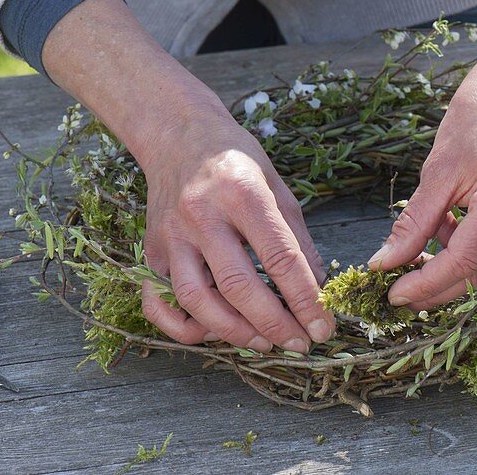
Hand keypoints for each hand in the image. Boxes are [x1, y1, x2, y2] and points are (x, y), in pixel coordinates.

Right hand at [42, 0, 334, 351]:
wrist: (179, 134)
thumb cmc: (236, 160)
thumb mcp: (278, 186)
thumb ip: (297, 238)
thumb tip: (319, 288)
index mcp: (243, 194)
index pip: (280, 258)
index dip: (305, 300)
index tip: (324, 327)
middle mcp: (202, 215)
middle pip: (238, 286)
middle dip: (275, 324)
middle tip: (300, 343)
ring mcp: (171, 235)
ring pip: (196, 300)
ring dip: (234, 332)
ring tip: (264, 342)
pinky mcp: (151, 250)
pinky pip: (159, 302)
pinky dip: (183, 327)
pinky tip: (212, 333)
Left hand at [368, 0, 476, 308]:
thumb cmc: (475, 117)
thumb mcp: (436, 170)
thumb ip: (413, 223)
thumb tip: (384, 264)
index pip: (465, 261)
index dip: (426, 284)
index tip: (392, 293)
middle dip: (436, 290)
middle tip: (397, 292)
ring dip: (452, 277)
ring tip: (416, 262)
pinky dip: (470, 259)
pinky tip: (445, 241)